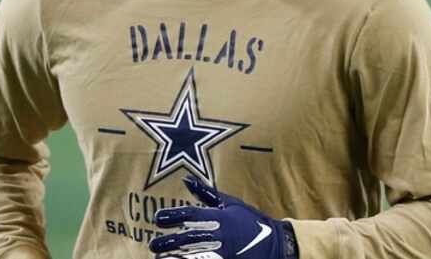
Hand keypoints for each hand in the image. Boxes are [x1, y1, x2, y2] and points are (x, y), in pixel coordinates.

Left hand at [149, 175, 296, 258]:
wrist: (277, 245)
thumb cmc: (251, 221)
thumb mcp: (231, 204)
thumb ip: (207, 194)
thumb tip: (186, 180)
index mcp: (222, 218)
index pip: (193, 216)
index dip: (174, 216)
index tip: (157, 218)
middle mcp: (222, 235)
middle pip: (191, 238)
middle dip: (170, 241)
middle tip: (153, 244)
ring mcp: (226, 252)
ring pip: (195, 255)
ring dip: (177, 256)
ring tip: (160, 257)